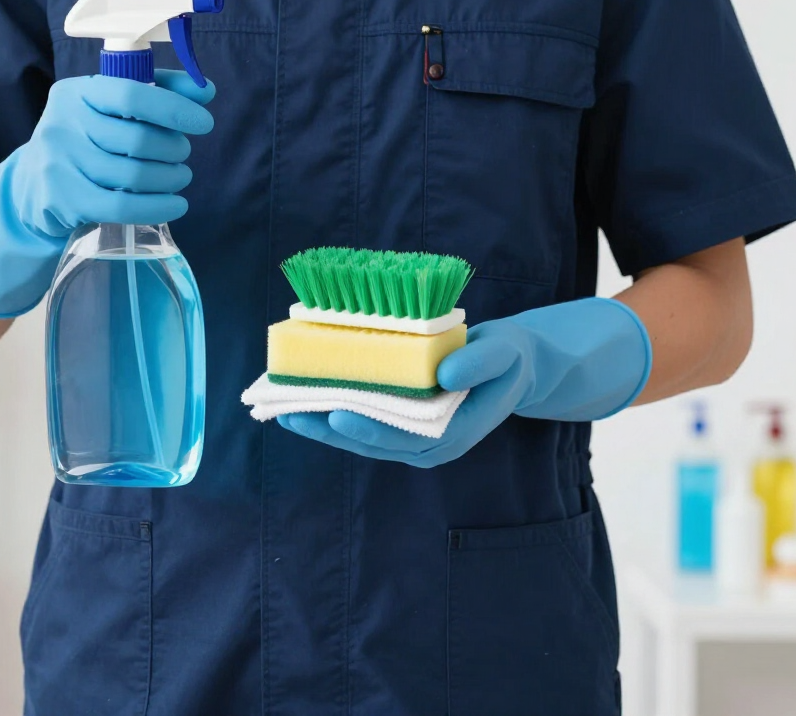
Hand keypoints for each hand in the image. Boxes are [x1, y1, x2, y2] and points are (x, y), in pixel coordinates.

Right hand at [10, 71, 213, 235]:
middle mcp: (63, 125)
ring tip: (179, 177)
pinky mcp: (64, 201)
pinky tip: (176, 205)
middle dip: (174, 149)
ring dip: (171, 178)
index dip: (173, 108)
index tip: (203, 122)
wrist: (33, 186)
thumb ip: (159, 92)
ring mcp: (60, 164)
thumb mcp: (112, 109)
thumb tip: (204, 91)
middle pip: (139, 139)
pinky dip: (159, 207)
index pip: (132, 94)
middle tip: (182, 154)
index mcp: (77, 92)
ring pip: (135, 174)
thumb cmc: (86, 140)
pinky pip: (123, 206)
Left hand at [277, 297, 650, 467]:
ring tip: (284, 406)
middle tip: (291, 412)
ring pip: (361, 434)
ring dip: (322, 423)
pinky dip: (334, 408)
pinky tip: (306, 394)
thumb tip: (443, 372)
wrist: (512, 364)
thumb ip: (480, 362)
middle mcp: (427, 442)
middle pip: (372, 441)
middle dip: (329, 429)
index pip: (405, 439)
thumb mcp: (505, 353)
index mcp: (453, 434)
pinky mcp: (400, 420)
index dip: (371, 430)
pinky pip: (363, 418)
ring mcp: (411, 434)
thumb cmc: (508, 358)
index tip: (339, 415)